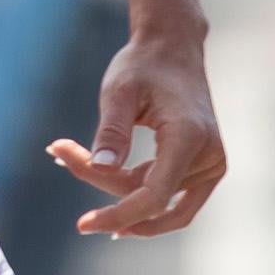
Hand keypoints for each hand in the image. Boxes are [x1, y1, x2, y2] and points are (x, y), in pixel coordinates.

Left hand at [46, 32, 224, 236]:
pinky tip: (101, 181)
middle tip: (61, 154)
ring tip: (73, 159)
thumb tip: (101, 168)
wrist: (173, 50)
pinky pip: (171, 197)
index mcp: (190, 137)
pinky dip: (137, 193)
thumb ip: (111, 131)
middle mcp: (210, 156)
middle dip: (104, 187)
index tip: (83, 224)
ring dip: (117, 191)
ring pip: (158, 201)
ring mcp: (213, 165)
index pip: (154, 196)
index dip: (118, 214)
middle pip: (151, 199)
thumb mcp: (119, 91)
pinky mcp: (206, 168)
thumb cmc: (143, 66)